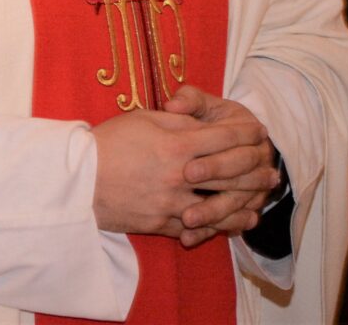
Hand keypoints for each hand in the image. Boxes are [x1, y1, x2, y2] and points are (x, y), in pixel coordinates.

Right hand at [91, 103, 272, 242]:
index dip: (244, 132)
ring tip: (261, 198)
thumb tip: (201, 124)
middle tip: (271, 168)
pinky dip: (222, 224)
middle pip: (230, 173)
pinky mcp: (163, 223)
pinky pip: (200, 227)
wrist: (76, 181)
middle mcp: (180, 175)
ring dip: (246, 201)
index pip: (222, 137)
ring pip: (221, 205)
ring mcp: (173, 203)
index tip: (258, 130)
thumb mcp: (140, 120)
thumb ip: (176, 121)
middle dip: (255, 168)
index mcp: (175, 145)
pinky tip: (237, 221)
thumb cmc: (106, 144)